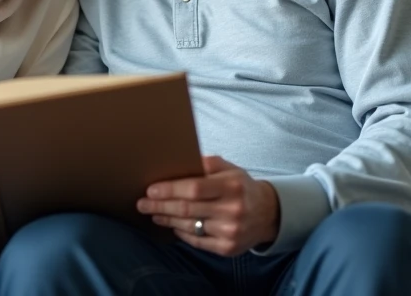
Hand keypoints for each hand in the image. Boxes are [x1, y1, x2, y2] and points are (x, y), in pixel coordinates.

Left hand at [136, 156, 280, 255]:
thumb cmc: (241, 187)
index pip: (194, 188)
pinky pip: (197, 241)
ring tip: (153, 213)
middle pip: (188, 209)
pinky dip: (181, 233)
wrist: (268, 213)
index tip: (151, 189)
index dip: (170, 190)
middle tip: (142, 203)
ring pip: (189, 226)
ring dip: (167, 219)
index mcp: (232, 186)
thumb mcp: (229, 169)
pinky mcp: (228, 248)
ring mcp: (230, 232)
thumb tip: (178, 161)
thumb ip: (206, 164)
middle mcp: (232, 210)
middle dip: (160, 206)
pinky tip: (172, 225)